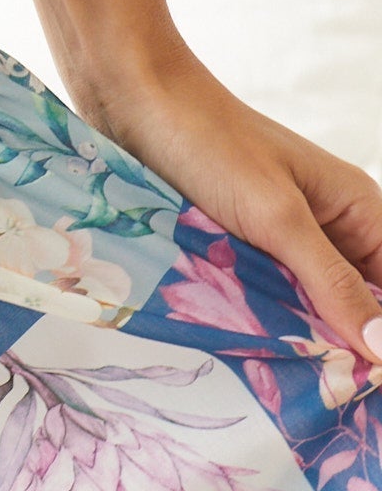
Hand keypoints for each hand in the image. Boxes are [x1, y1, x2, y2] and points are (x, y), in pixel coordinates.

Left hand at [84, 43, 381, 364]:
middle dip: (342, 346)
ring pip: (309, 306)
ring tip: (288, 381)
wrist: (134, 97)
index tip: (363, 386)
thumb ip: (331, 282)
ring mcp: (285, 237)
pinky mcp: (242, 244)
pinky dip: (262, 320)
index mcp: (360, 210)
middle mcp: (332, 227)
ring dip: (298, 338)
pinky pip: (267, 295)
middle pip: (356, 305)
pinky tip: (251, 351)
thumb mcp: (277, 218)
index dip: (381, 337)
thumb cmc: (209, 142)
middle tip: (323, 393)